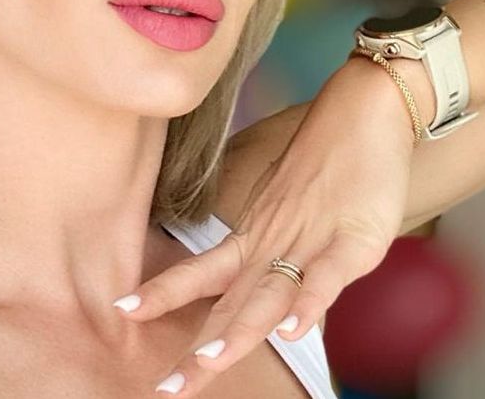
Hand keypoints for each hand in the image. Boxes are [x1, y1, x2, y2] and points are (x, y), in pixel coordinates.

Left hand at [119, 58, 417, 395]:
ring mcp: (312, 243)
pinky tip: (292, 330)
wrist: (362, 114)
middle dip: (200, 349)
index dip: (162, 294)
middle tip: (166, 388)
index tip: (121, 311)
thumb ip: (274, 259)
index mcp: (255, 241)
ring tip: (212, 361)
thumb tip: (262, 300)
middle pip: (231, 304)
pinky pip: (328, 276)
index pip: (201, 276)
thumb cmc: (327, 166)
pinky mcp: (354, 240)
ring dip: (242, 329)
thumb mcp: (291, 216)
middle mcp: (274, 246)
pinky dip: (310, 303)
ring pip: (270, 293)